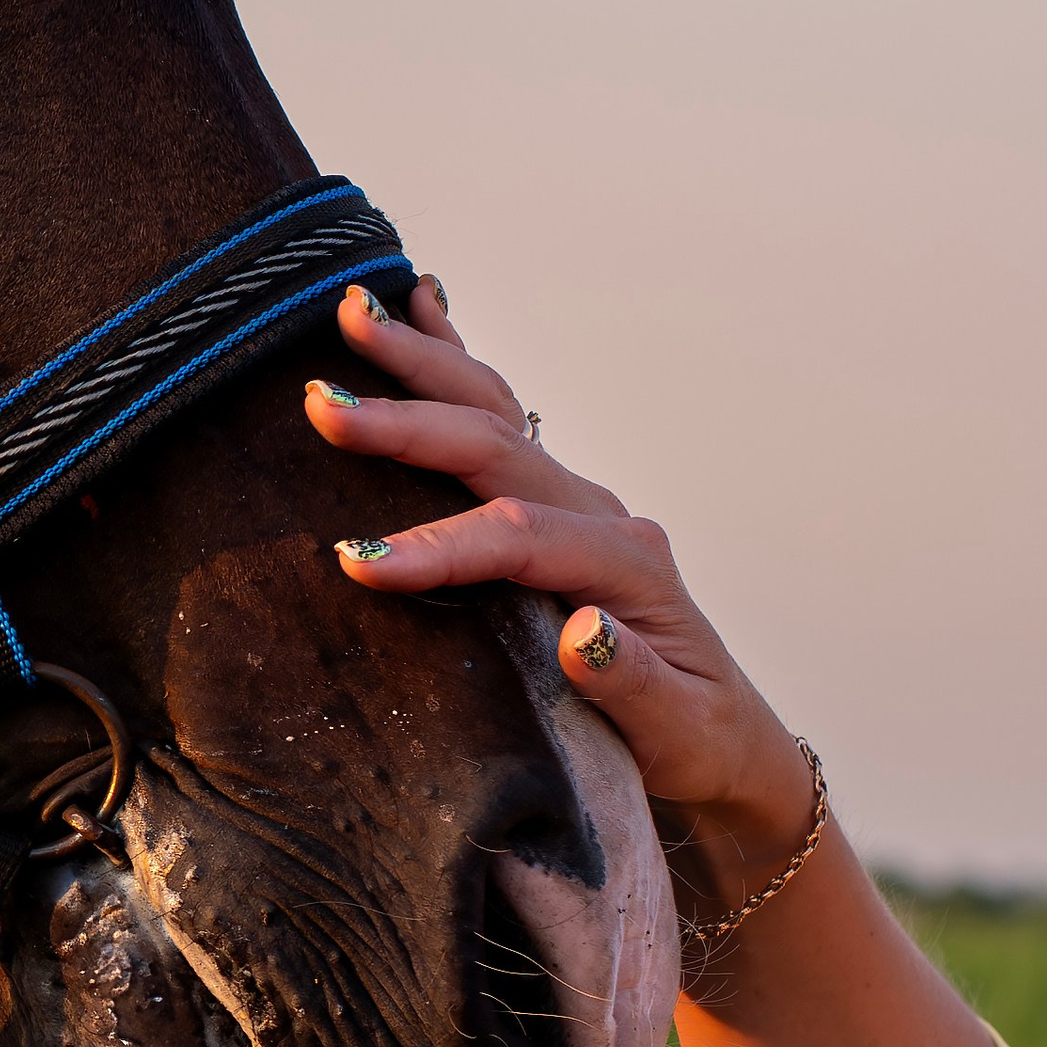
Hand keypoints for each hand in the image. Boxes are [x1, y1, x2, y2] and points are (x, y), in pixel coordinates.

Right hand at [302, 283, 809, 851]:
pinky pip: (499, 416)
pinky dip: (455, 359)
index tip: (357, 562)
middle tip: (322, 403)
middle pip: (496, 446)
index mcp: (627, 565)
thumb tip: (586, 634)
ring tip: (353, 311)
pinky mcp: (552, 504)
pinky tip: (420, 305)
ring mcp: (575, 500)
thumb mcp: (676, 732)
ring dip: (423, 361)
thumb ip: (631, 685)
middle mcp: (600, 516)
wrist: (723, 737)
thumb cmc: (694, 740)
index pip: (519, 539)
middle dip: (408, 422)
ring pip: (493, 411)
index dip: (438, 547)